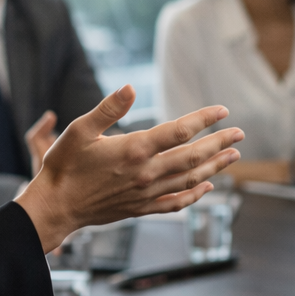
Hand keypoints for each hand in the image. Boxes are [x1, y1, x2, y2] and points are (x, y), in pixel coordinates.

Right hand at [15, 85, 242, 251]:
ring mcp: (145, 194)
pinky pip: (175, 203)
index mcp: (133, 150)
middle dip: (219, 142)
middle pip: (192, 156)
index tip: (222, 110)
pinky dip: (194, 195)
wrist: (55, 206)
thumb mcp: (79, 130)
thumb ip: (108, 109)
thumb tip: (131, 87)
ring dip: (214, 167)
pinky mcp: (141, 208)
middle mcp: (145, 173)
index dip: (203, 119)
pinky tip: (206, 187)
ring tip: (233, 155)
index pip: (179, 131)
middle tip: (240, 132)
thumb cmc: (64, 165)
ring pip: (189, 179)